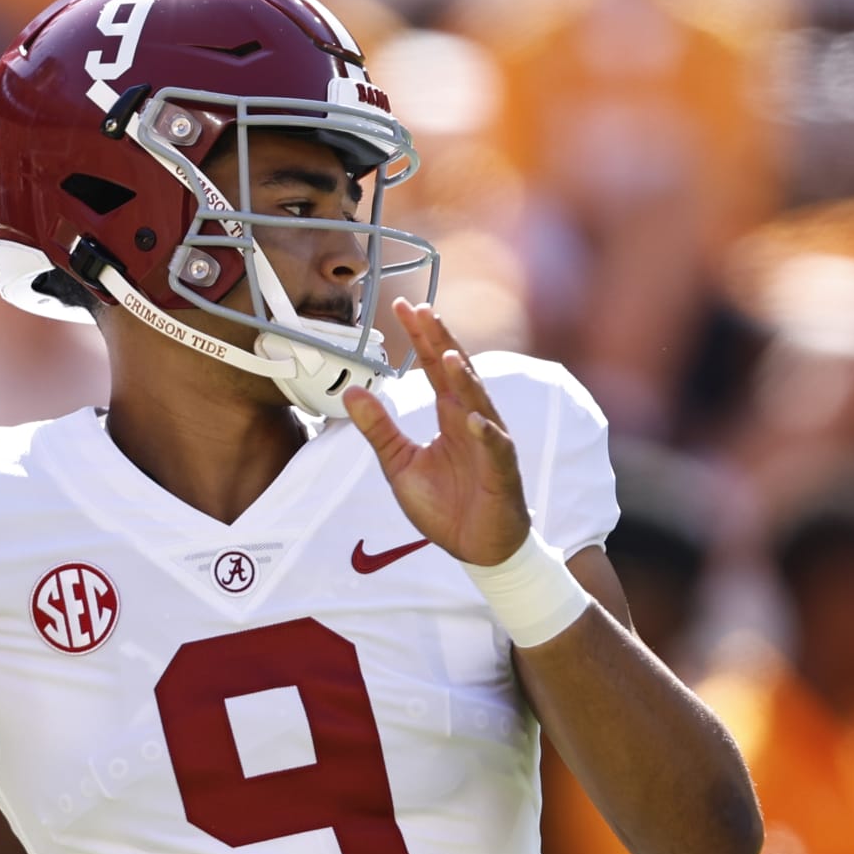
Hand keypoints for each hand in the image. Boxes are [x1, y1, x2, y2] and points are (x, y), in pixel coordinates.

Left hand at [341, 298, 528, 566]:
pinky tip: (474, 420)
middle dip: (441, 341)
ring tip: (448, 355)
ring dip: (465, 380)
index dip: (421, 337)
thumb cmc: (445, 504)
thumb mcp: (399, 464)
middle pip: (457, 372)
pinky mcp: (501, 472)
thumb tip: (352, 392)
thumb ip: (379, 428)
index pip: (435, 366)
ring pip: (479, 404)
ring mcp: (490, 443)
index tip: (405, 306)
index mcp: (449, 415)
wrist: (476, 547)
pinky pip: (496, 448)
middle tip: (423, 310)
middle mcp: (472, 420)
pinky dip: (486, 434)